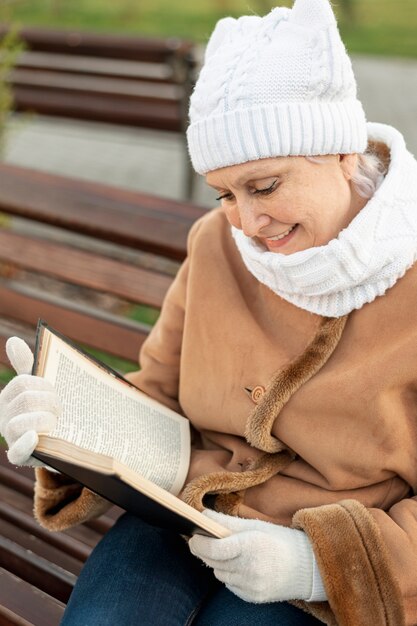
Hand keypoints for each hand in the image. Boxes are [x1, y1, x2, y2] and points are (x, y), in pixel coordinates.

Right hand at [0, 337, 60, 465]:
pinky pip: (16, 453)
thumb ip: (26, 365)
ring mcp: (11, 437)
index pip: (22, 383)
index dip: (43, 385)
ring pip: (19, 424)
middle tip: (61, 410)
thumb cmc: (47, 406)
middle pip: (25, 401)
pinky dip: (25, 444)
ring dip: (44, 420)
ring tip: (55, 424)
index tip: (55, 391)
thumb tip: (12, 341)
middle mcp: (5, 417)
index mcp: (8, 398)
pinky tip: (34, 437)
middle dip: (49, 402)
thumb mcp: (39, 386)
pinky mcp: (21, 457)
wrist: (63, 437)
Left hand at [189, 509, 324, 602]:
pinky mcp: (253, 597)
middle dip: (204, 551)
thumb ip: (226, 522)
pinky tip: (241, 566)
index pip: (215, 548)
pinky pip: (230, 585)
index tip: (192, 537)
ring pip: (219, 574)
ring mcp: (252, 585)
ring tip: (230, 553)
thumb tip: (201, 516)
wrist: (305, 567)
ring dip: (219, 563)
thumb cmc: (278, 540)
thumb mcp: (254, 525)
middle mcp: (251, 568)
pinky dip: (230, 575)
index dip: (199, 543)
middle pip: (213, 562)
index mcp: (251, 545)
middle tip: (201, 540)